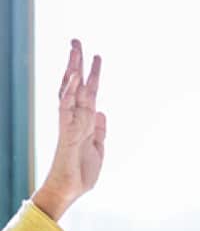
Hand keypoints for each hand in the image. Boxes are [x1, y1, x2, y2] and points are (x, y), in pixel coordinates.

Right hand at [32, 40, 105, 221]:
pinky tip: (75, 75)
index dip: (90, 74)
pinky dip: (71, 90)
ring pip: (70, 90)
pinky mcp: (67, 131)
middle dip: (77, 63)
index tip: (94, 56)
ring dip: (73, 69)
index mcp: (83, 121)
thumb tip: (101, 112)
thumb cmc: (81, 173)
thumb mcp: (98, 148)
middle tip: (77, 40)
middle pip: (76, 85)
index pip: (86, 92)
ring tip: (76, 48)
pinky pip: (67, 106)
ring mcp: (70, 122)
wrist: (69, 190)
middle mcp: (74, 118)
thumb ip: (100, 130)